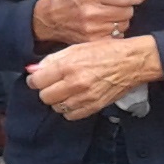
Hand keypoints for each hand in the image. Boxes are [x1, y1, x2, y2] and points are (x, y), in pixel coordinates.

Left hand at [28, 36, 163, 120]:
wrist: (131, 62)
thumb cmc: (105, 51)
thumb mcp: (76, 48)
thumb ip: (52, 60)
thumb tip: (33, 70)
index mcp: (68, 65)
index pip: (37, 81)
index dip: (34, 80)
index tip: (37, 78)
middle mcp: (75, 83)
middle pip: (45, 97)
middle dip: (45, 90)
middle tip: (51, 84)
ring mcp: (85, 97)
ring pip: (57, 107)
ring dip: (57, 100)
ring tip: (64, 90)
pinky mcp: (94, 107)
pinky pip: (71, 115)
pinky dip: (68, 109)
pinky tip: (73, 99)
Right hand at [31, 0, 143, 43]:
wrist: (51, 18)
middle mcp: (92, 12)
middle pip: (128, 11)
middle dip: (126, 6)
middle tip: (116, 4)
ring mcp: (93, 29)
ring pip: (124, 24)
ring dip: (121, 19)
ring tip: (108, 15)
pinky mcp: (94, 42)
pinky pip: (118, 36)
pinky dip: (115, 31)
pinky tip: (105, 26)